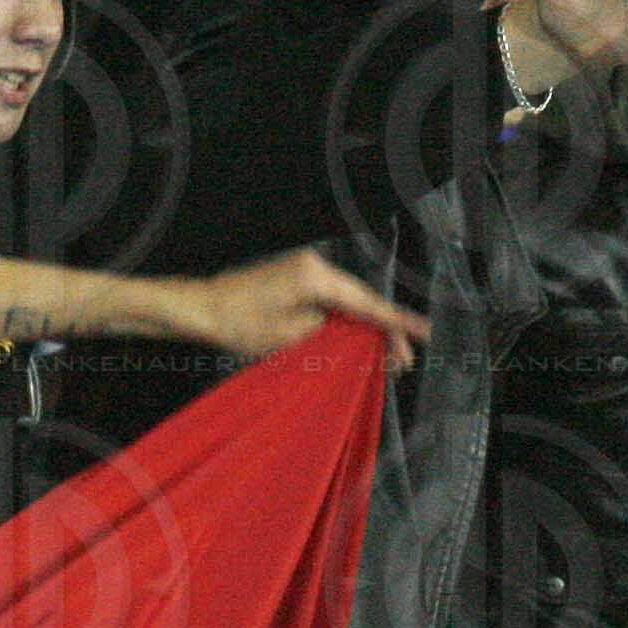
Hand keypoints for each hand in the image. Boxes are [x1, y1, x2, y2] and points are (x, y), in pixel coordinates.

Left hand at [188, 250, 430, 367]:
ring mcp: (305, 268)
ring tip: (387, 357)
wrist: (201, 307)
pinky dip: (345, 319)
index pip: (367, 303)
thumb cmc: (240, 324)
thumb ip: (331, 331)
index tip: (426, 332)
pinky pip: (330, 299)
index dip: (397, 322)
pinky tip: (358, 339)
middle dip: (383, 331)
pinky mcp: (295, 276)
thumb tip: (355, 332)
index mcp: (316, 276)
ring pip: (347, 301)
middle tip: (403, 362)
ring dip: (365, 327)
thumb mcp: (292, 337)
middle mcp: (315, 265)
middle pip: (361, 300)